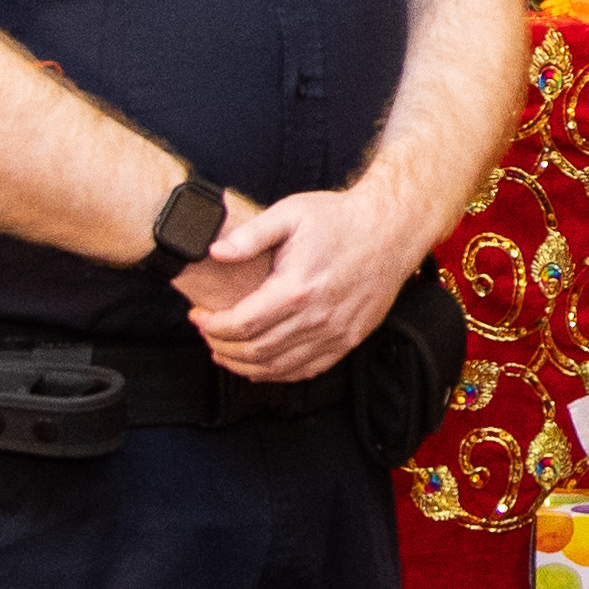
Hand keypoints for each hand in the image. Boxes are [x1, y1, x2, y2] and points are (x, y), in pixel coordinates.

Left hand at [176, 174, 423, 385]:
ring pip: (279, 368)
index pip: (241, 324)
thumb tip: (214, 252)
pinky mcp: (349, 340)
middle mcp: (317, 318)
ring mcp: (336, 333)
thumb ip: (249, 236)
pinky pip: (307, 370)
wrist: (390, 229)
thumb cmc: (340, 219)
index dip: (212, 326)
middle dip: (222, 347)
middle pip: (256, 351)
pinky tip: (262, 365)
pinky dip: (278, 374)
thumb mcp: (290, 214)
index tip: (198, 317)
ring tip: (225, 353)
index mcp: (297, 288)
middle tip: (207, 335)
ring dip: (245, 366)